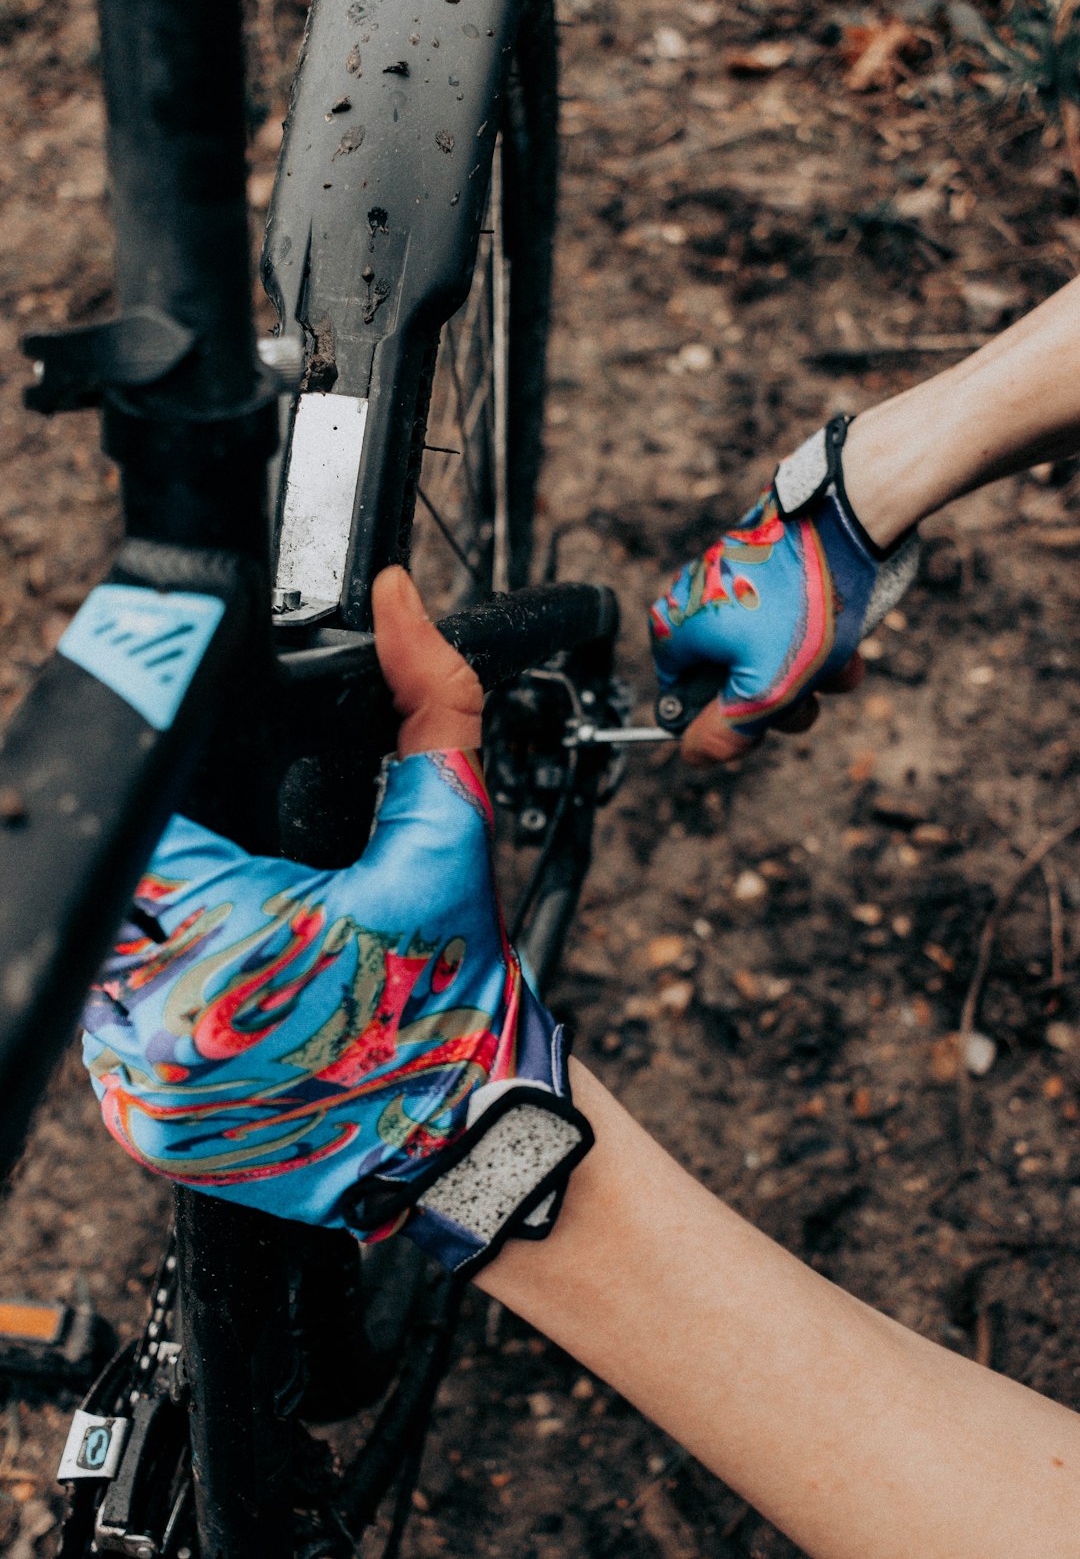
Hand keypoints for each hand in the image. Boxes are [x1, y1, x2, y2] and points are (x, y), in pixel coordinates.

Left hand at [81, 568, 591, 1277]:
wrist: (468, 1133)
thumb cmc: (452, 988)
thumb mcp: (449, 832)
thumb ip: (423, 701)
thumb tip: (399, 602)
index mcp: (228, 942)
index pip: (147, 828)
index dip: (189, 822)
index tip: (233, 841)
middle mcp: (161, 1026)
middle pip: (125, 898)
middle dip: (183, 888)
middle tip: (260, 906)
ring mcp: (143, 1090)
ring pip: (114, 970)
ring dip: (169, 949)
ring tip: (256, 960)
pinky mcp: (143, 1133)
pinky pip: (122, 1044)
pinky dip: (168, 1018)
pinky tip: (241, 1013)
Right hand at [649, 417, 918, 765]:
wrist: (849, 519)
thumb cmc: (803, 603)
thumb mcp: (764, 690)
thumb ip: (726, 731)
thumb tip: (693, 754)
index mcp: (674, 629)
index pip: (682, 700)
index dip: (723, 721)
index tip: (760, 722)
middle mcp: (694, 602)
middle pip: (729, 682)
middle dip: (778, 699)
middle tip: (807, 695)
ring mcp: (733, 584)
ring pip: (768, 656)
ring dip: (809, 675)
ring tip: (839, 664)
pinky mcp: (770, 570)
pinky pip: (789, 624)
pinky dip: (817, 641)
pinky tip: (849, 641)